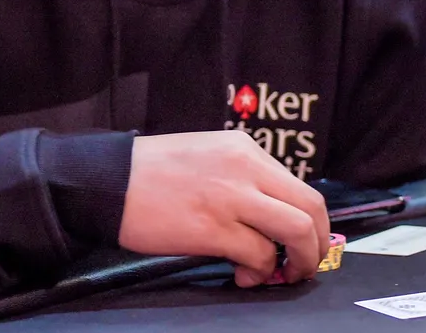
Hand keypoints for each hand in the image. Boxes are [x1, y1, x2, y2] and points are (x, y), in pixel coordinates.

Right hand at [118, 131, 328, 288]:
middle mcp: (246, 169)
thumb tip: (271, 214)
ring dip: (296, 262)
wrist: (108, 180)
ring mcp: (232, 198)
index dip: (313, 223)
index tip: (306, 243)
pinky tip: (242, 275)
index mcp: (245, 149)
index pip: (301, 187)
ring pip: (296, 232)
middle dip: (317, 245)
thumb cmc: (152, 171)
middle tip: (305, 265)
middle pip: (311, 209)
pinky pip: (258, 256)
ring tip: (278, 274)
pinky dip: (258, 272)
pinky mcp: (213, 228)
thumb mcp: (208, 155)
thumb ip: (242, 177)